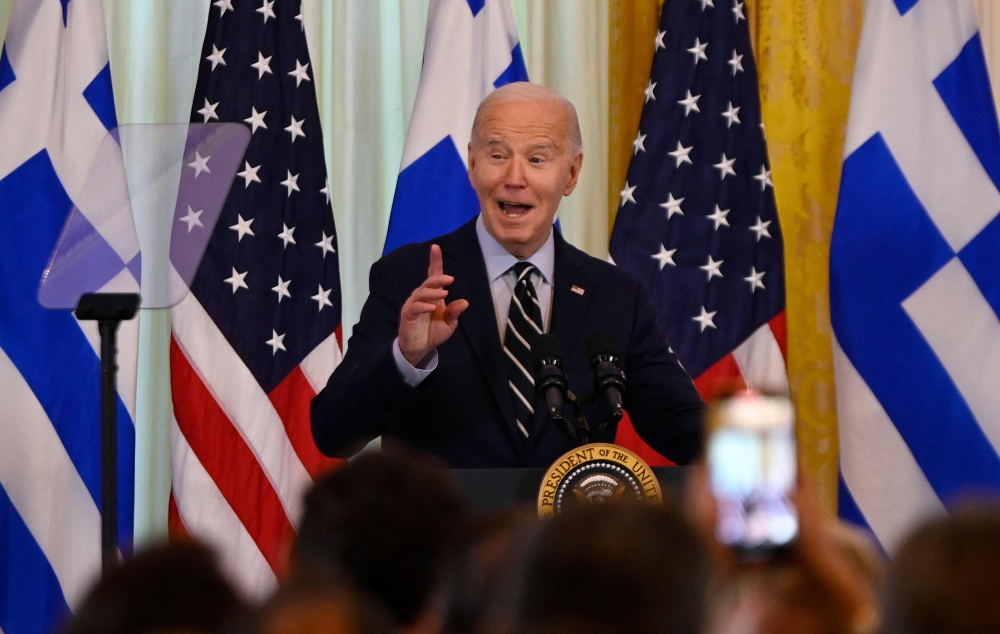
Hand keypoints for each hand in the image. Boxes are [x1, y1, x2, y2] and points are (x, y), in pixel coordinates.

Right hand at [398, 244, 469, 366]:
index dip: (435, 261)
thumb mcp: (449, 324)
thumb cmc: (433, 332)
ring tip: (443, 294)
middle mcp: (422, 296)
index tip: (435, 247)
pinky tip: (432, 307)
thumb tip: (464, 302)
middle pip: (428, 282)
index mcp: (433, 295)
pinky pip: (414, 307)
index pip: (434, 275)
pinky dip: (423, 305)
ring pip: (421, 293)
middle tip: (450, 279)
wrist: (420, 347)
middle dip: (438, 279)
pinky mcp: (407, 314)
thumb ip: (454, 313)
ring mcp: (413, 304)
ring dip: (432, 292)